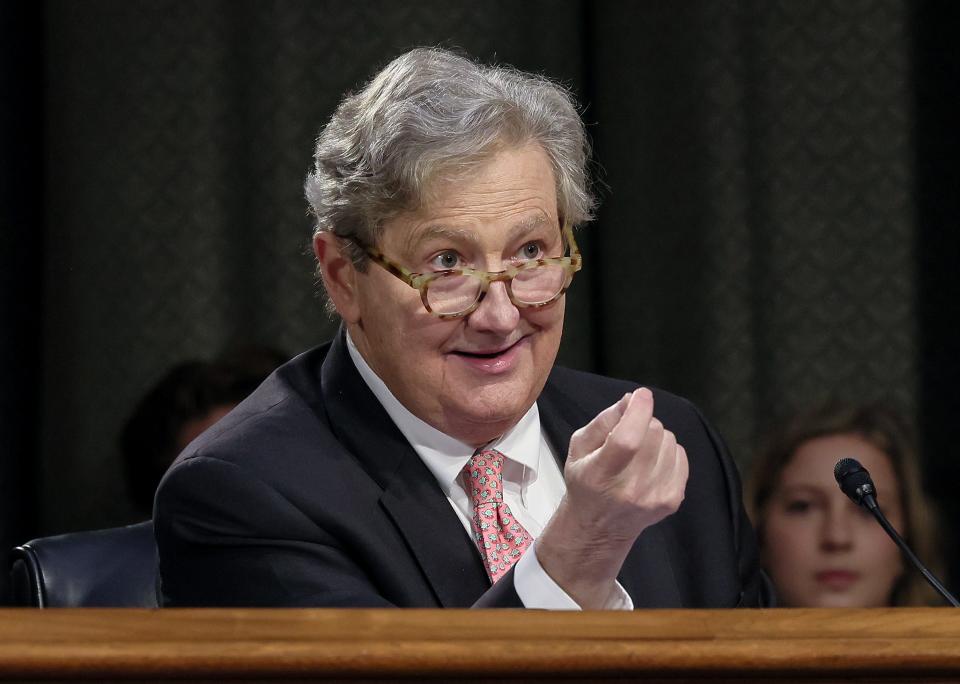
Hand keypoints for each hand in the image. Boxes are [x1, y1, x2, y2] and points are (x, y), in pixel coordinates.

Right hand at [536, 387, 688, 607]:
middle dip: (643, 421)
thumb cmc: (586, 481)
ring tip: (640, 451)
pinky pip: (681, 455)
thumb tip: (631, 400)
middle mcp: (630, 489)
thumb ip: (604, 421)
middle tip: (630, 431)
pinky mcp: (672, 501)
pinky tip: (652, 462)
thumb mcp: (580, 447)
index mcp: (601, 474)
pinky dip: (668, 451)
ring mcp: (654, 497)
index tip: (640, 395)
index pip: (627, 438)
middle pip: (652, 433)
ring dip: (656, 437)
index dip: (639, 410)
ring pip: (669, 440)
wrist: (599, 527)